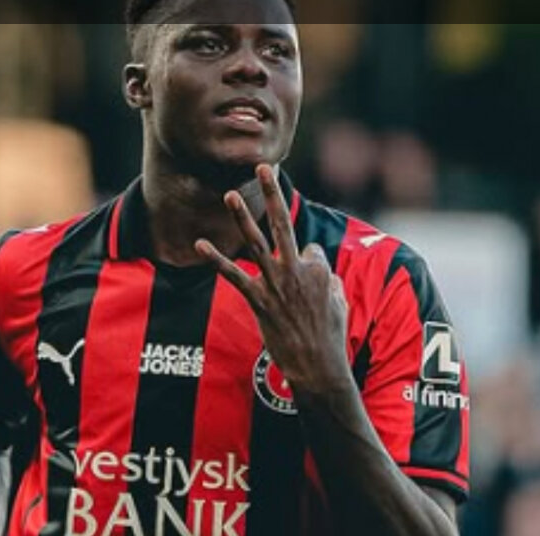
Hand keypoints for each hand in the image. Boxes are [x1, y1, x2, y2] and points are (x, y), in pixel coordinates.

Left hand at [196, 165, 350, 393]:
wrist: (317, 365)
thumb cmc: (330, 338)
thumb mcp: (340, 304)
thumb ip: (329, 283)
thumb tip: (322, 273)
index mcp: (321, 269)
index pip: (308, 248)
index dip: (308, 265)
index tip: (307, 287)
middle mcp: (297, 270)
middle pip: (284, 223)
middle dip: (273, 193)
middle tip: (264, 166)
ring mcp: (276, 283)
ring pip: (256, 242)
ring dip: (242, 216)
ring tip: (230, 193)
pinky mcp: (259, 300)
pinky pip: (234, 274)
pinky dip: (216, 259)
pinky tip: (200, 245)